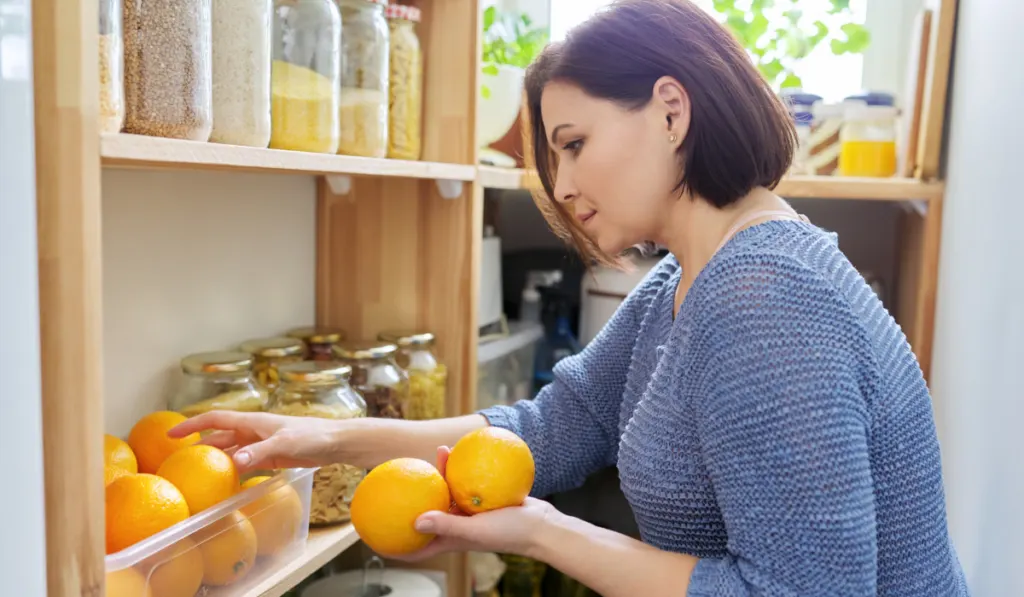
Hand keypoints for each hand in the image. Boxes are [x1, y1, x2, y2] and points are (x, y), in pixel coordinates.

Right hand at [168, 411, 342, 472]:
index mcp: (252, 422)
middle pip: (219, 437)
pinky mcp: (270, 456)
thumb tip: (234, 461)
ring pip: (230, 451)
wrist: (335, 442)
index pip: (215, 420)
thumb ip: (259, 452)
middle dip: (198, 445)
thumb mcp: (284, 443)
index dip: (192, 425)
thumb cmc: (312, 435)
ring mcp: (261, 444)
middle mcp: (252, 431)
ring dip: (214, 459)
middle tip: (177, 461)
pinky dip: (233, 470)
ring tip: (195, 474)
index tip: (170, 434)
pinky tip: (224, 482)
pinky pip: (245, 462)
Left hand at [395, 447, 556, 560]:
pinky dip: (461, 467)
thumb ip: (446, 525)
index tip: (374, 536)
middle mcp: (457, 525)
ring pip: (447, 491)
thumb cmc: (509, 533)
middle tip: (399, 480)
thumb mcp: (475, 530)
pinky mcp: (484, 498)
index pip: (416, 547)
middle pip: (427, 512)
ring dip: (440, 473)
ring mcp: (470, 511)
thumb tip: (414, 521)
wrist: (541, 526)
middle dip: (412, 501)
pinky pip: (466, 480)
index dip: (395, 546)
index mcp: (450, 538)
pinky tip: (458, 449)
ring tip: (439, 451)